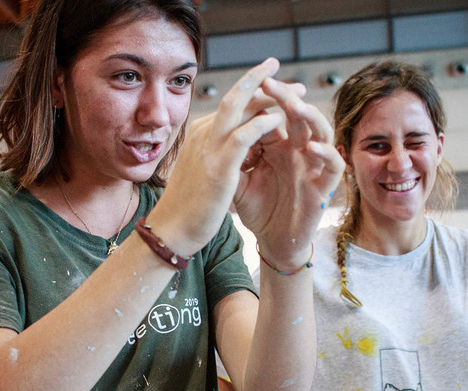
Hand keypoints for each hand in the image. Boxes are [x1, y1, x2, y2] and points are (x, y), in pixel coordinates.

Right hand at [148, 58, 296, 256]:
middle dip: (267, 83)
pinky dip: (261, 124)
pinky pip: (242, 136)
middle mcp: (204, 133)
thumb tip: (239, 146)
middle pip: (237, 97)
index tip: (282, 91)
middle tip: (296, 84)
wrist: (171, 230)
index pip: (234, 104)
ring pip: (238, 106)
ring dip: (268, 95)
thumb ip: (218, 152)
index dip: (259, 93)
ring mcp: (209, 148)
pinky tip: (279, 119)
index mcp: (202, 133)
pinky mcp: (218, 168)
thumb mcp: (205, 169)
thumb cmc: (190, 204)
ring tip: (296, 92)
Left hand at [233, 74, 344, 271]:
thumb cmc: (258, 209)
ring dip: (310, 117)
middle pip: (297, 114)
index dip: (263, 98)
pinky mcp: (325, 185)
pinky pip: (334, 163)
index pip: (274, 113)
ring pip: (321, 131)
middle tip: (270, 82)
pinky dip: (325, 153)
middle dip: (285, 96)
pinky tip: (309, 147)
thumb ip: (233, 155)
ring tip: (294, 106)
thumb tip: (215, 127)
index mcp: (277, 145)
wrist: (272, 241)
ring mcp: (314, 165)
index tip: (248, 83)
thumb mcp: (239, 180)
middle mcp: (298, 150)